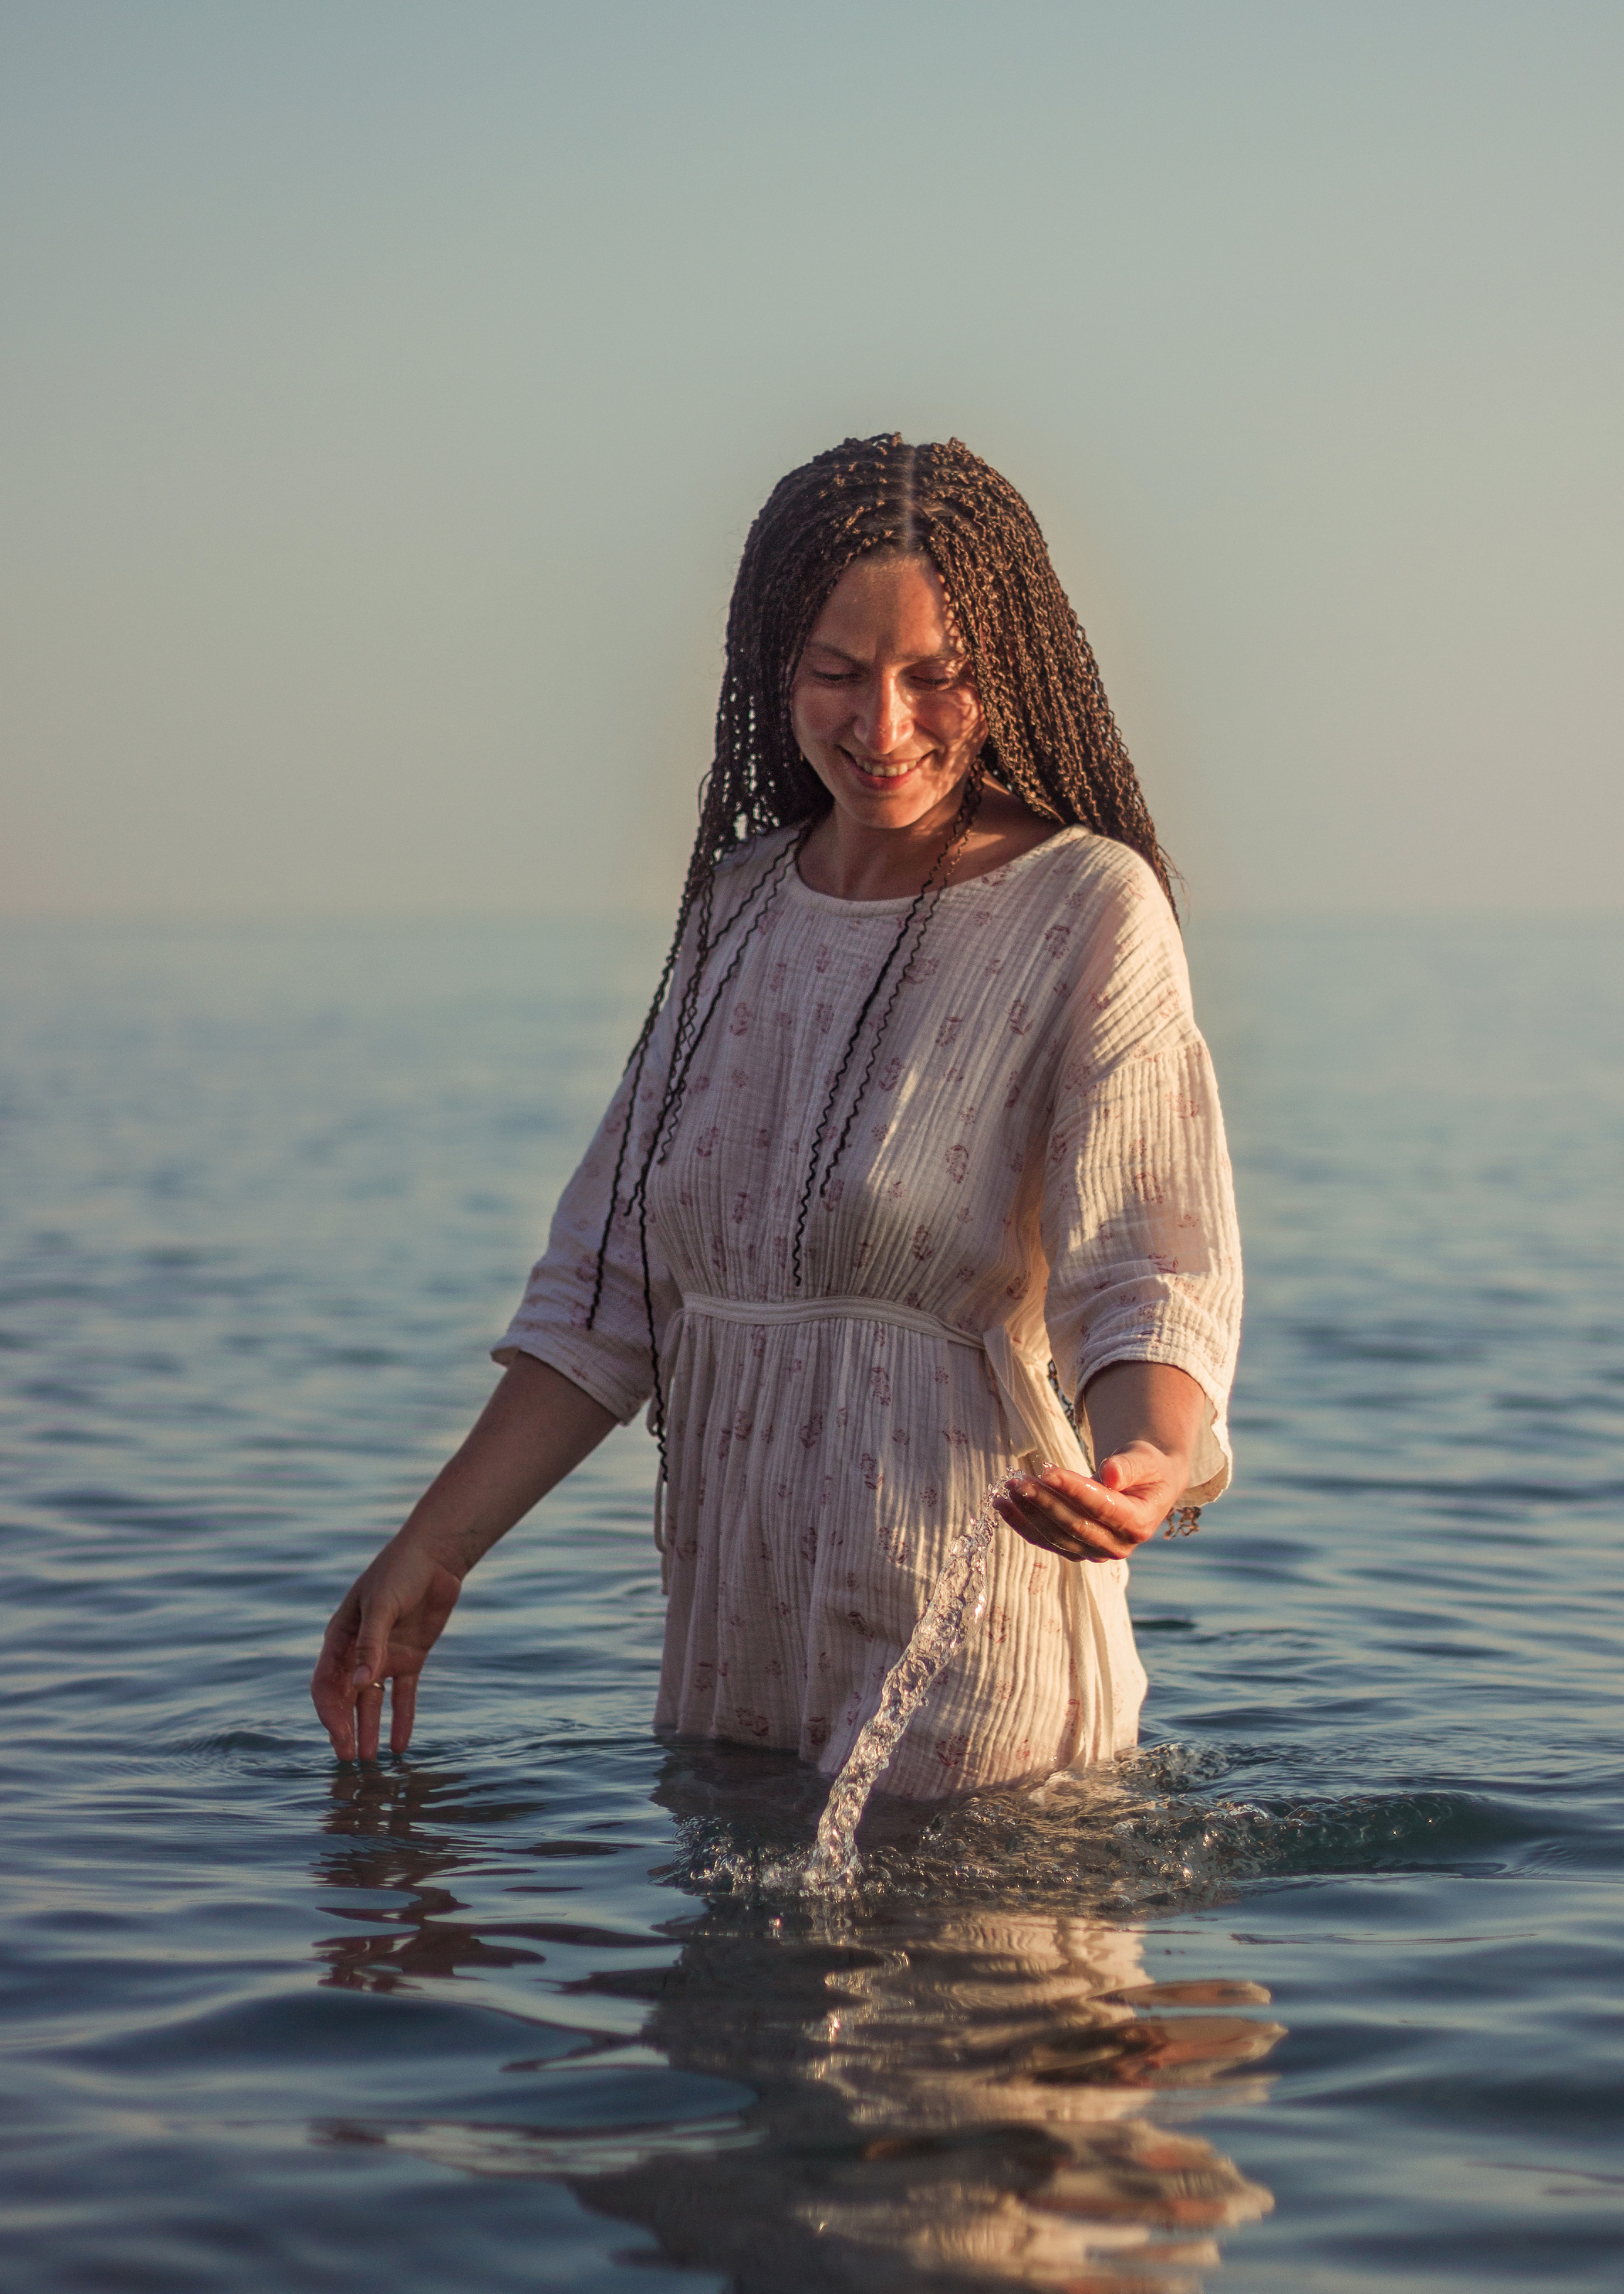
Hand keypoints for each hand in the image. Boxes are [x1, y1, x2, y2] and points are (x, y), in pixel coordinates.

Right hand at [311, 1536, 462, 1759]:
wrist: (435, 1557)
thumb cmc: (399, 1572)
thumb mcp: (382, 1606)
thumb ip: (371, 1645)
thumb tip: (360, 1684)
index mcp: (340, 1638)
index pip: (326, 1684)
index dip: (330, 1713)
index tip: (339, 1737)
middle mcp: (358, 1652)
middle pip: (346, 1698)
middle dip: (346, 1729)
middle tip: (350, 1761)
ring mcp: (385, 1656)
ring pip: (372, 1702)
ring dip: (369, 1729)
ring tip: (370, 1762)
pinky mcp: (411, 1658)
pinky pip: (403, 1695)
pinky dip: (401, 1719)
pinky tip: (400, 1744)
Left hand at [994, 1443, 1187, 1563]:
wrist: (1145, 1485)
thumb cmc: (1146, 1468)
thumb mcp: (1145, 1459)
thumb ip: (1129, 1466)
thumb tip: (1110, 1473)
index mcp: (1139, 1525)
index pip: (1102, 1508)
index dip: (1074, 1490)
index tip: (1047, 1471)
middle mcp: (1117, 1546)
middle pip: (1074, 1525)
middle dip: (1044, 1502)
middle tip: (1017, 1480)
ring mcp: (1095, 1552)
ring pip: (1056, 1535)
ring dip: (1029, 1512)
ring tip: (1008, 1487)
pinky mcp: (1076, 1549)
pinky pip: (1045, 1540)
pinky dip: (1022, 1523)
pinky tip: (1002, 1505)